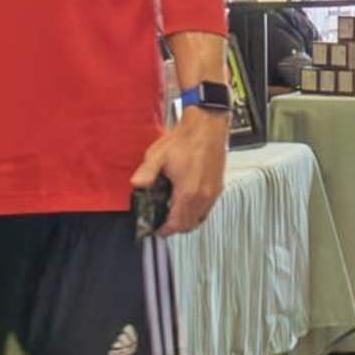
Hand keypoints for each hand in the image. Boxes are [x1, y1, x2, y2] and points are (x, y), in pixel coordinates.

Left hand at [141, 103, 227, 232]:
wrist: (208, 124)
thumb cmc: (186, 138)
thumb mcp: (158, 155)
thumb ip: (147, 173)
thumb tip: (136, 185)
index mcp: (188, 192)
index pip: (177, 224)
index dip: (165, 230)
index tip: (157, 229)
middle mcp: (204, 196)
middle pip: (189, 225)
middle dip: (175, 227)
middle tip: (162, 221)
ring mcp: (213, 192)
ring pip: (200, 218)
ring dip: (187, 219)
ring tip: (173, 211)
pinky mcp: (218, 186)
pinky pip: (207, 208)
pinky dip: (197, 211)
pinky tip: (186, 199)